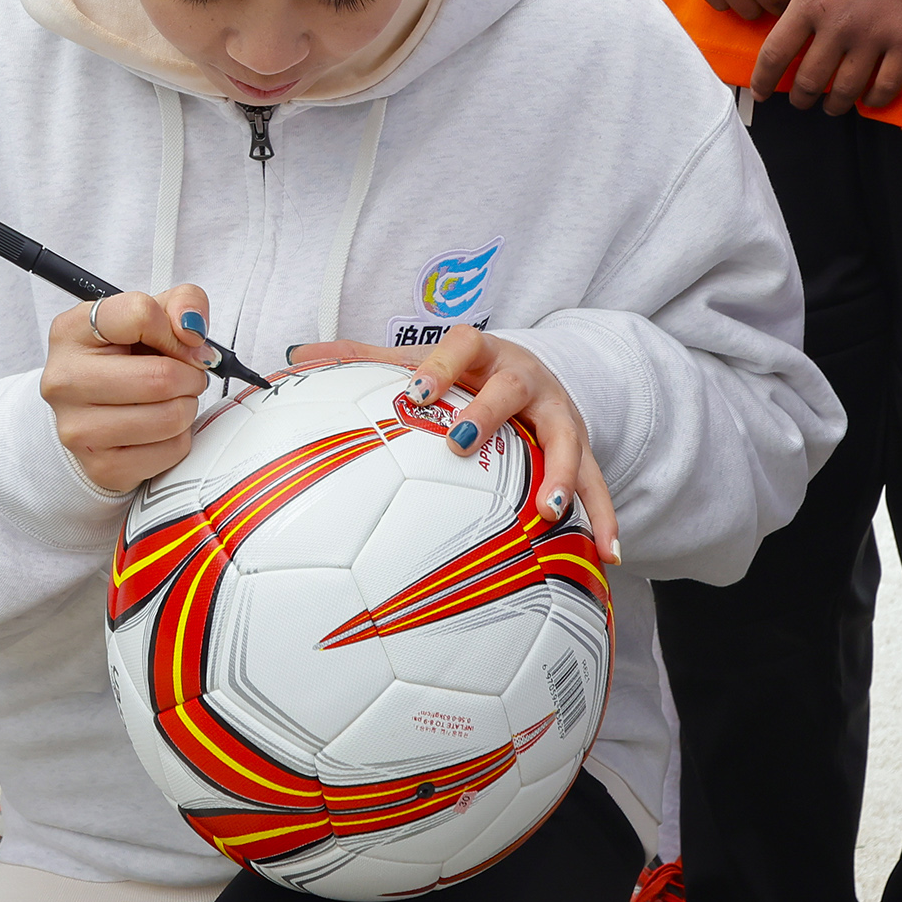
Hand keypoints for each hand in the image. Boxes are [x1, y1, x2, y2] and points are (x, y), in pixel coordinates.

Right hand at [42, 280, 217, 495]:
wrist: (90, 412)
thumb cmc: (121, 358)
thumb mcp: (149, 315)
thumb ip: (182, 302)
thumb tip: (193, 330)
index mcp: (71, 331)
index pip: (140, 314)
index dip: (176, 329)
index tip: (181, 340)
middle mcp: (65, 380)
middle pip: (161, 377)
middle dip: (190, 375)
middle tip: (186, 374)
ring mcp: (79, 428)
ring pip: (171, 417)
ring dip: (187, 405)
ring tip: (172, 398)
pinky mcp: (102, 466)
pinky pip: (172, 450)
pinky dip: (180, 436)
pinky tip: (161, 425)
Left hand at [285, 326, 619, 564]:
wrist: (533, 374)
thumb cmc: (465, 375)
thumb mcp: (424, 361)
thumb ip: (363, 361)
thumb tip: (295, 359)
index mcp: (481, 353)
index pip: (460, 347)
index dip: (438, 365)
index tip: (414, 391)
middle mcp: (524, 377)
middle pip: (512, 388)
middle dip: (492, 414)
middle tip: (463, 443)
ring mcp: (558, 414)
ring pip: (565, 439)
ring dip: (560, 474)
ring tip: (549, 511)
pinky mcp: (582, 447)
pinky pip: (597, 484)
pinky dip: (602, 518)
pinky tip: (605, 554)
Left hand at [749, 0, 901, 113]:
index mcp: (810, 3)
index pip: (776, 54)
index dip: (764, 79)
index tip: (762, 92)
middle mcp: (837, 27)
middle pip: (810, 80)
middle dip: (801, 97)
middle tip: (801, 100)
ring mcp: (872, 39)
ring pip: (846, 90)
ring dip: (835, 104)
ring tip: (831, 106)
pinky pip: (887, 85)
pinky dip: (875, 99)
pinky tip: (868, 100)